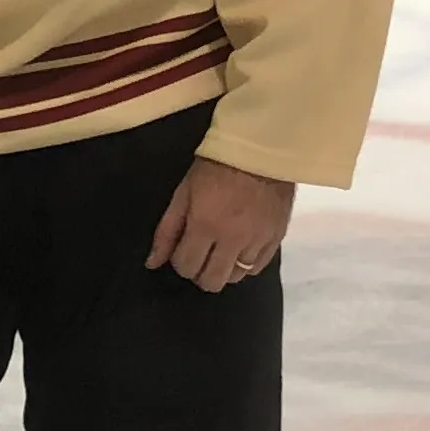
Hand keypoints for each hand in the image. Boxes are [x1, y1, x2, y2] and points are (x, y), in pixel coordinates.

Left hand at [148, 157, 293, 293]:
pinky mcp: (276, 238)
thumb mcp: (183, 193)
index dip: (180, 261)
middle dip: (200, 272)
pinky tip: (240, 249)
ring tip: (221, 250)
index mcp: (205, 226)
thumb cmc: (216, 166)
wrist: (261, 149)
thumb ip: (167, 231)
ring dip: (224, 268)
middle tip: (200, 255)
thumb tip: (152, 263)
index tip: (183, 249)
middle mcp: (232, 240)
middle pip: (212, 281)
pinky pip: (258, 267)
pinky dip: (246, 263)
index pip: (187, 266)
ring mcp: (257, 241)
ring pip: (236, 277)